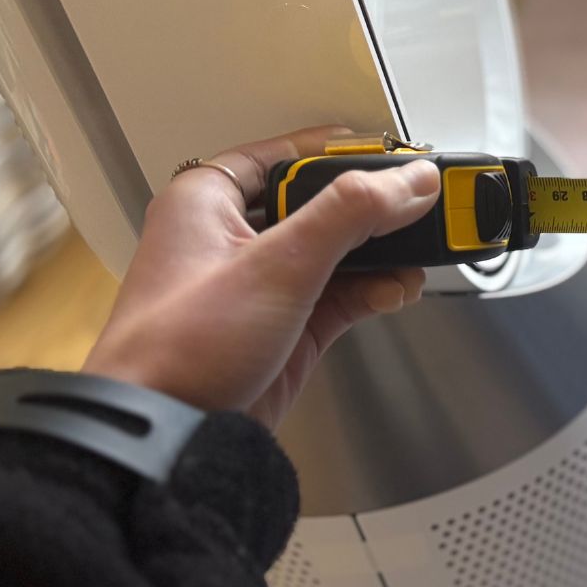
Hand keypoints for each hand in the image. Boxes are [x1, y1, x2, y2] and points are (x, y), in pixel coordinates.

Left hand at [83, 126, 438, 424]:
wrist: (166, 435)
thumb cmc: (175, 352)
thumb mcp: (276, 265)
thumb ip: (349, 214)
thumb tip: (407, 180)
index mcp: (208, 200)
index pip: (288, 152)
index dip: (344, 150)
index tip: (396, 156)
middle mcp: (232, 237)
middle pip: (319, 202)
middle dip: (373, 208)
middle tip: (420, 205)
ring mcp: (260, 283)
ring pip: (336, 249)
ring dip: (381, 252)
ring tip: (419, 251)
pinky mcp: (284, 325)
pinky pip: (342, 292)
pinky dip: (374, 289)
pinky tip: (396, 290)